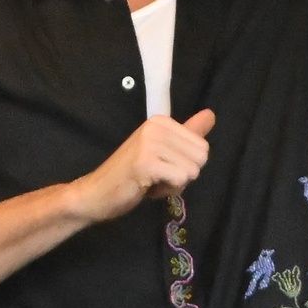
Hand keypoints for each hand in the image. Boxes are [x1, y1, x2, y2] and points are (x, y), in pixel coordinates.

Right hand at [68, 109, 215, 224]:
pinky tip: (147, 187)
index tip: (160, 165)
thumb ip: (188, 133)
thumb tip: (211, 114)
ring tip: (150, 181)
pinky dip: (166, 191)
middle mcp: (156, 126)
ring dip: (174, 185)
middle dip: (183, 175)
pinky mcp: (146, 163)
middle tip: (156, 175)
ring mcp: (150, 143)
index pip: (202, 147)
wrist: (96, 192)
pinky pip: (179, 180)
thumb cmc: (130, 174)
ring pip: (192, 171)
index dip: (185, 164)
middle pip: (201, 158)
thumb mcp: (163, 151)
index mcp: (161, 121)